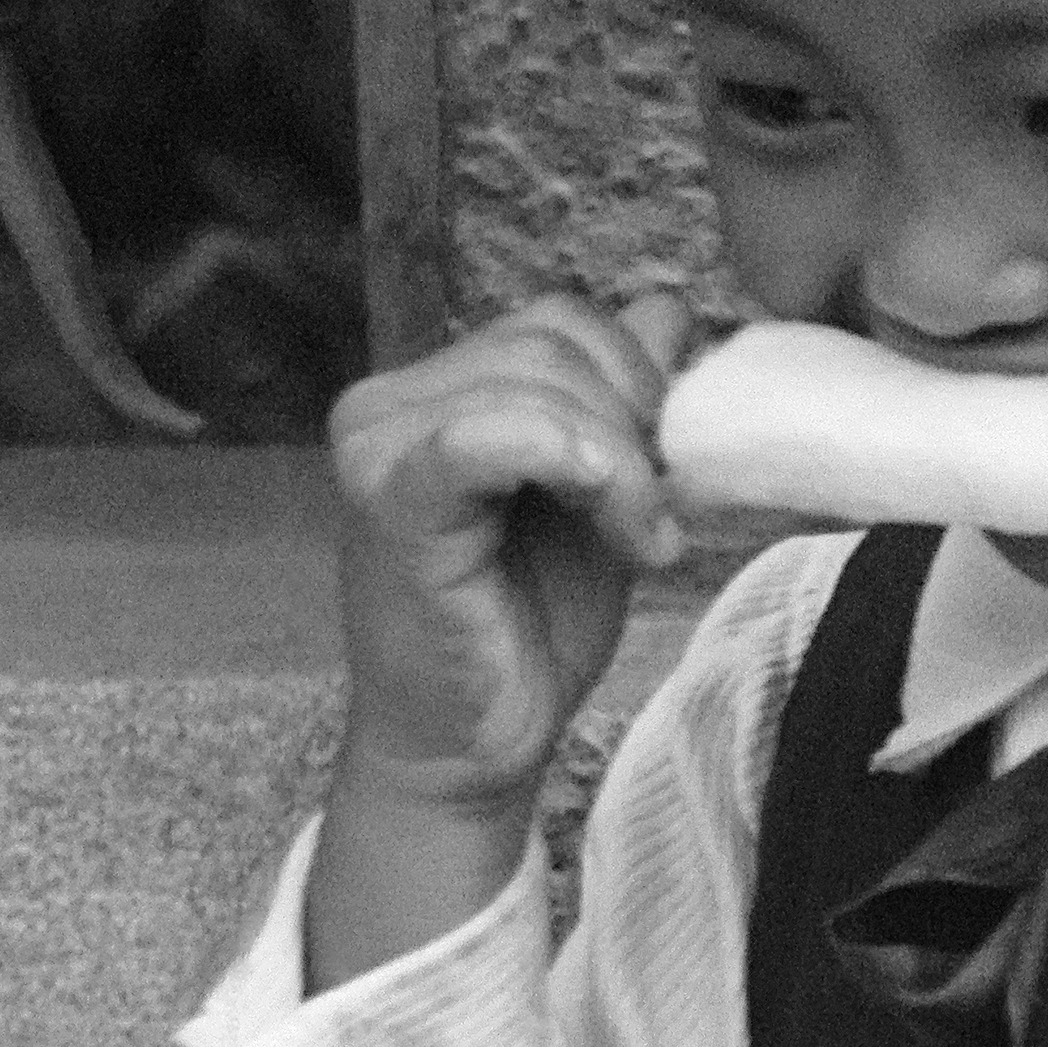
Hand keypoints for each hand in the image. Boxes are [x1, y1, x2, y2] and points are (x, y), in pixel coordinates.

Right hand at [303, 295, 697, 989]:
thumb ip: (624, 403)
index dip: (643, 381)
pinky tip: (619, 530)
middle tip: (660, 514)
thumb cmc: (530, 622)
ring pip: (541, 382)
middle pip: (555, 338)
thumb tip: (669, 306)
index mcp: (436, 388)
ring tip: (643, 540)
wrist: (475, 740)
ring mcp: (378, 443)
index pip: (562, 321)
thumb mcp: (603, 492)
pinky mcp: (389, 496)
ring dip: (625, 463)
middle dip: (638, 419)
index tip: (670, 472)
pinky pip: (496, 433)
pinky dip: (582, 466)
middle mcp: (389, 400)